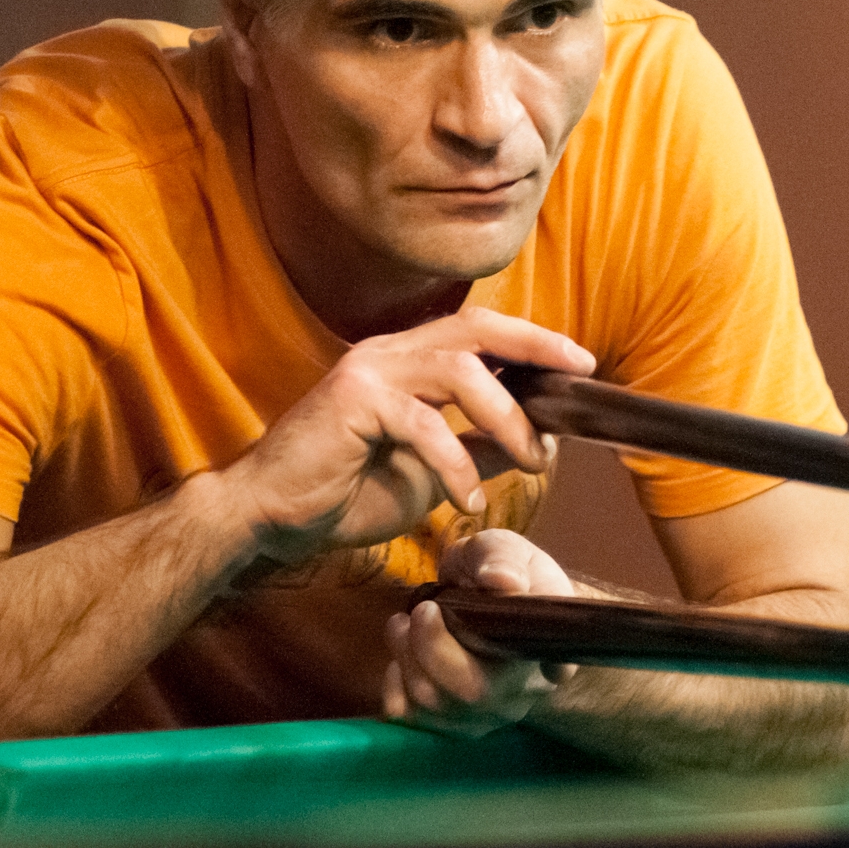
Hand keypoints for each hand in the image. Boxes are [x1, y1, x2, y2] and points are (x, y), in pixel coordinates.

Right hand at [219, 308, 592, 567]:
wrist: (269, 518)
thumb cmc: (341, 494)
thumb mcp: (427, 472)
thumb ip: (474, 448)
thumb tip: (533, 440)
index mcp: (406, 361)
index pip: (479, 331)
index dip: (532, 340)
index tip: (580, 363)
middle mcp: (388, 353)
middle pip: (476, 329)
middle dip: (535, 347)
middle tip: (577, 376)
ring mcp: (368, 371)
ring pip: (459, 371)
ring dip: (507, 416)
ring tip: (530, 461)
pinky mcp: (352, 401)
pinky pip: (424, 424)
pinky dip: (456, 463)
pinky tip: (467, 501)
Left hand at [383, 529, 577, 736]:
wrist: (496, 599)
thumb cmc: (505, 574)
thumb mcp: (506, 550)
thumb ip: (503, 558)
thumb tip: (502, 581)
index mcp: (543, 650)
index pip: (524, 667)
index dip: (493, 654)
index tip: (435, 611)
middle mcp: (521, 693)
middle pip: (472, 692)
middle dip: (430, 646)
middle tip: (422, 609)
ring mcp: (487, 715)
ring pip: (436, 705)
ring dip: (408, 657)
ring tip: (406, 622)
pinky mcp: (454, 724)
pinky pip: (413, 719)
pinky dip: (396, 685)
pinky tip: (404, 657)